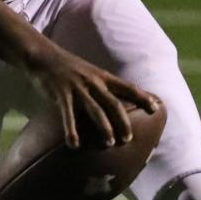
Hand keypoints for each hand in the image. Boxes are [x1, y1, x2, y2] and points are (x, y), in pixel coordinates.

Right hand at [24, 41, 160, 149]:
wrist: (44, 56)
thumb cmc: (69, 68)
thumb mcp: (90, 73)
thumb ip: (102, 88)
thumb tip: (115, 107)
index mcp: (103, 76)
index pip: (127, 87)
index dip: (142, 97)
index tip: (156, 108)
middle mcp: (93, 81)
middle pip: (114, 103)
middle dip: (123, 121)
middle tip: (128, 139)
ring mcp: (78, 87)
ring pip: (95, 109)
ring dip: (104, 127)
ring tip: (109, 143)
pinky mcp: (61, 93)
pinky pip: (68, 114)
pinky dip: (71, 130)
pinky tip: (74, 144)